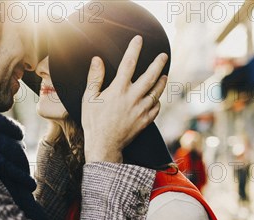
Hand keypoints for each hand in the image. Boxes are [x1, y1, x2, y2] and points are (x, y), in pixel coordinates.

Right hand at [82, 35, 168, 162]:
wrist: (104, 145)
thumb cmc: (93, 122)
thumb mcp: (89, 98)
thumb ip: (94, 78)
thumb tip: (97, 60)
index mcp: (118, 90)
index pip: (128, 63)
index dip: (134, 49)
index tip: (138, 40)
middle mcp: (132, 98)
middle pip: (150, 76)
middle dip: (158, 64)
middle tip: (163, 55)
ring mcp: (141, 110)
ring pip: (156, 92)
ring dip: (162, 82)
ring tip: (164, 75)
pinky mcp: (145, 121)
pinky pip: (156, 108)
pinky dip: (157, 102)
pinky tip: (156, 98)